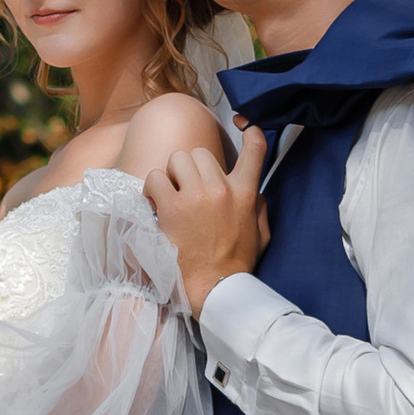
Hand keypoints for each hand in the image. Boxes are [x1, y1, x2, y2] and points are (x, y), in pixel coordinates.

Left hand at [149, 120, 267, 318]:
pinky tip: (155, 205)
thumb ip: (260, 208)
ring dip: (170, 175)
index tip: (245, 124)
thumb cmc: (237, 266)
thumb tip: (254, 192)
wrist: (216, 290)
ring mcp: (195, 196)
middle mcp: (222, 189)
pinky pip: (155, 178)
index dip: (251, 131)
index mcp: (247, 194)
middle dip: (191, 168)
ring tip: (169, 196)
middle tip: (187, 189)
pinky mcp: (171, 208)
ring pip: (176, 159)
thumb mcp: (261, 235)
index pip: (255, 150)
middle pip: (200, 153)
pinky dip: (152, 189)